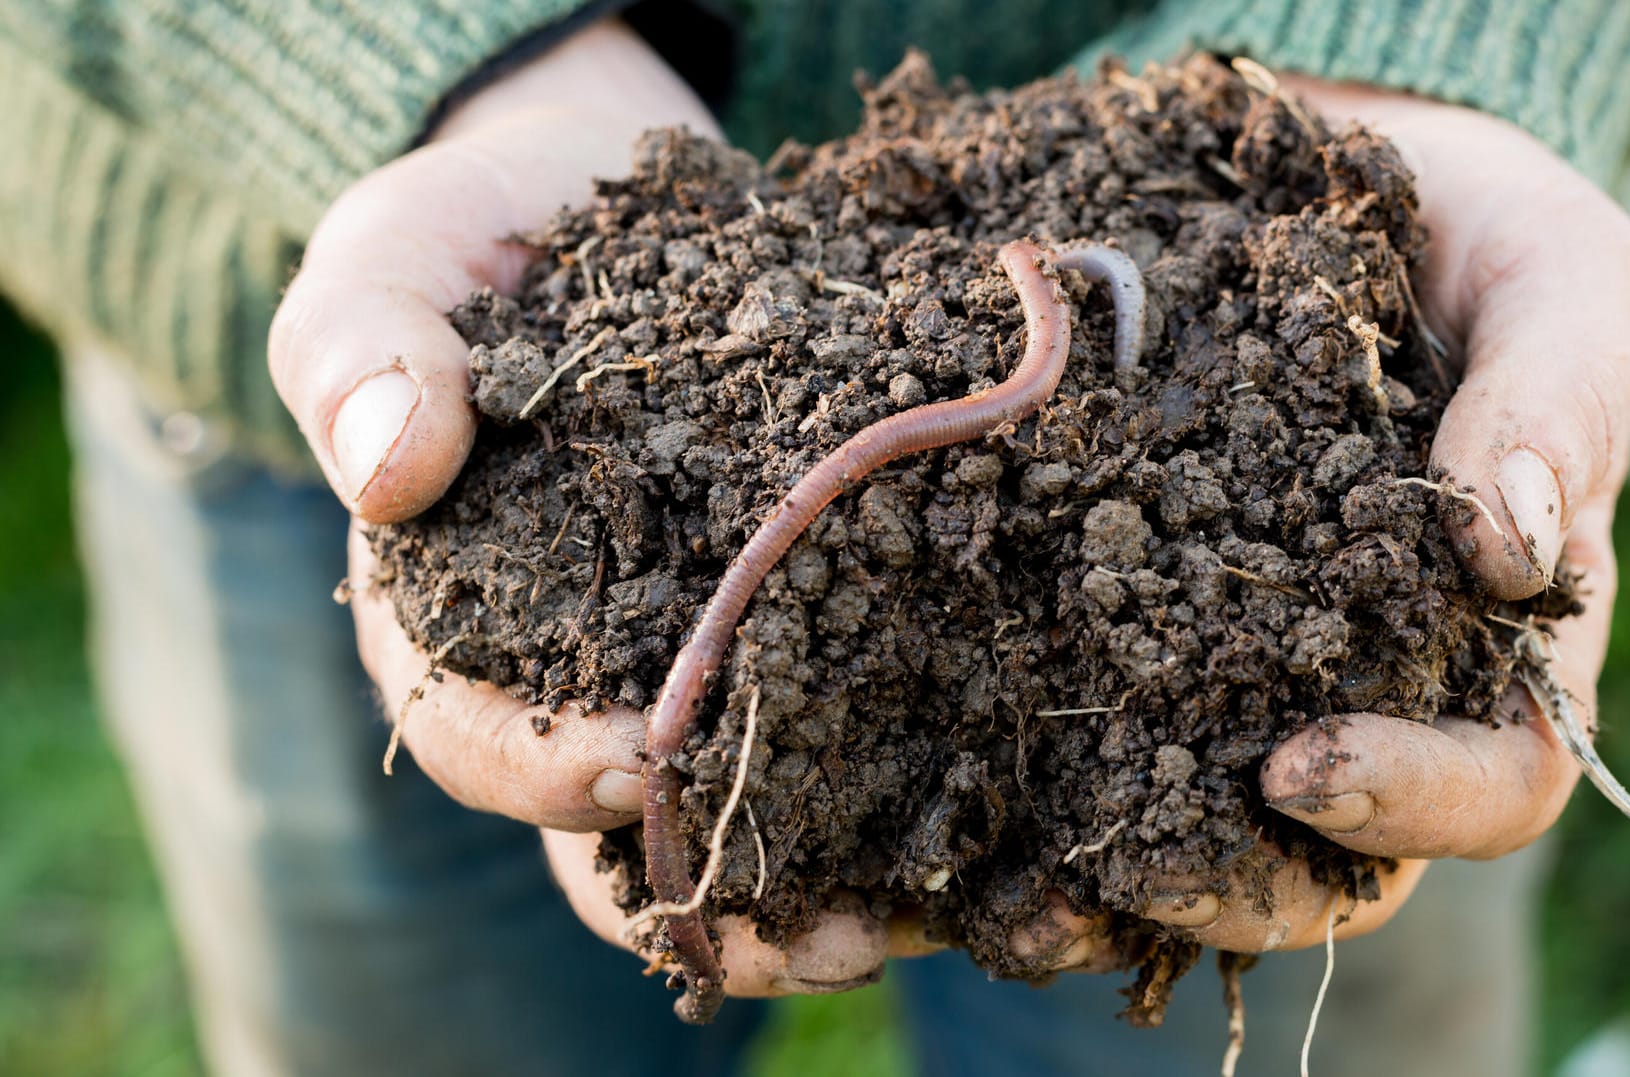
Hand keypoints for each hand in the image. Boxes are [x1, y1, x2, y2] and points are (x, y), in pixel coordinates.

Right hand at [274, 21, 905, 994]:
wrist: (609, 183)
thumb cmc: (478, 234)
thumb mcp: (392, 264)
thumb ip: (364, 350)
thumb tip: (387, 469)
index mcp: (461, 622)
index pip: (484, 738)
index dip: (548, 771)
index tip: (633, 762)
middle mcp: (587, 664)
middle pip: (633, 829)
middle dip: (727, 889)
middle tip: (832, 931)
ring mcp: (705, 638)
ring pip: (758, 794)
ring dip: (842, 866)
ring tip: (935, 903)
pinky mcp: (813, 590)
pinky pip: (861, 693)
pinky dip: (923, 751)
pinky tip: (1002, 784)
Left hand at [1015, 75, 1629, 966]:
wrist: (1315, 184)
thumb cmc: (1472, 232)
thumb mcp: (1554, 279)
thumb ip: (1556, 396)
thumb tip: (1510, 550)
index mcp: (1502, 638)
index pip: (1496, 780)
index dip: (1411, 803)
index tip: (1294, 766)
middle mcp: (1374, 683)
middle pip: (1331, 860)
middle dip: (1233, 885)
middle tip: (1126, 869)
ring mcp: (1243, 669)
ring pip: (1195, 835)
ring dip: (1103, 892)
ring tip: (1004, 901)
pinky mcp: (1128, 628)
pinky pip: (1083, 740)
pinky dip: (1016, 801)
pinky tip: (931, 817)